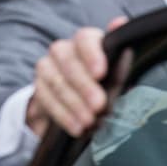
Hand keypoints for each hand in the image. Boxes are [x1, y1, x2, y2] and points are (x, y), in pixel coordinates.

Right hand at [25, 16, 125, 137]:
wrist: (79, 100)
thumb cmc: (106, 83)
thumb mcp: (118, 75)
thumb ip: (122, 62)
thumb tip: (127, 44)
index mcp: (87, 41)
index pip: (85, 39)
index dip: (92, 54)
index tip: (101, 73)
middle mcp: (64, 49)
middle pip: (68, 60)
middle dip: (84, 85)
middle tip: (99, 105)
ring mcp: (48, 66)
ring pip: (56, 81)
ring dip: (74, 103)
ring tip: (89, 121)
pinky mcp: (40, 86)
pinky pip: (46, 98)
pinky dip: (63, 115)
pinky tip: (76, 127)